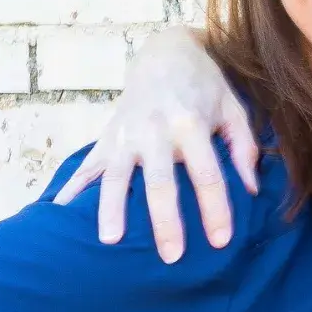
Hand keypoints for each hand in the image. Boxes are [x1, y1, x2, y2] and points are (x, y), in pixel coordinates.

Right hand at [52, 28, 256, 261]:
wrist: (164, 53)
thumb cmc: (206, 87)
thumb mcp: (234, 109)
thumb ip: (243, 149)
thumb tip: (251, 190)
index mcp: (191, 125)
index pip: (206, 175)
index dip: (215, 209)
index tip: (221, 241)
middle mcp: (155, 131)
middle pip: (160, 183)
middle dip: (165, 222)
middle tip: (171, 257)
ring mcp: (125, 135)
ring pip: (115, 177)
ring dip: (111, 210)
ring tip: (110, 243)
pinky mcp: (107, 138)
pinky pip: (87, 168)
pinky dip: (72, 190)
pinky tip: (60, 214)